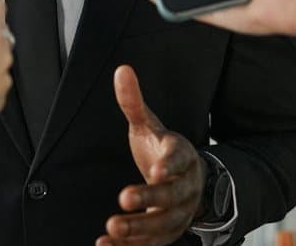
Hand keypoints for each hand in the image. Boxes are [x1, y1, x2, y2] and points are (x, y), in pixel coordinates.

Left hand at [98, 66, 203, 245]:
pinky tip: (104, 245)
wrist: (190, 182)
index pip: (179, 160)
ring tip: (113, 228)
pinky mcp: (167, 233)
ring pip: (163, 225)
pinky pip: (152, 244)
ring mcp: (178, 213)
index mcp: (182, 156)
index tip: (156, 170)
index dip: (169, 166)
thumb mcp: (148, 125)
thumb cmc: (162, 150)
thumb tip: (122, 69)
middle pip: (171, 195)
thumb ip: (133, 102)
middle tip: (123, 198)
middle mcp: (184, 186)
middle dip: (149, 199)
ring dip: (139, 229)